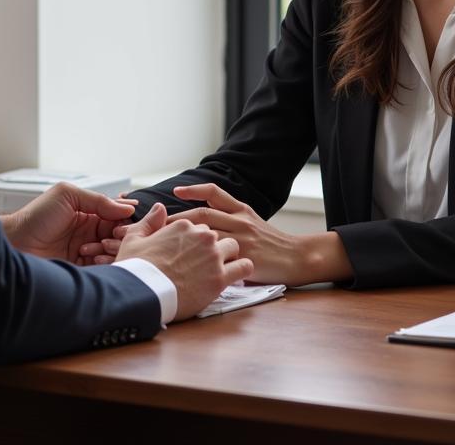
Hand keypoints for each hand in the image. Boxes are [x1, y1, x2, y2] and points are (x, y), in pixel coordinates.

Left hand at [0, 182, 135, 264]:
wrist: (15, 243)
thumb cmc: (36, 216)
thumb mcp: (67, 195)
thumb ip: (97, 199)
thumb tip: (126, 206)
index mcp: (87, 211)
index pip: (115, 214)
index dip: (123, 218)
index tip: (124, 220)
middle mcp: (88, 231)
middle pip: (116, 234)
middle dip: (118, 235)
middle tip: (111, 235)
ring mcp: (85, 250)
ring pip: (111, 251)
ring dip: (109, 249)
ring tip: (98, 246)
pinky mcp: (80, 268)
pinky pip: (101, 267)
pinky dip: (103, 263)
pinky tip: (95, 258)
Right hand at [115, 202, 253, 320]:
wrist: (142, 295)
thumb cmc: (137, 269)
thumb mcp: (135, 239)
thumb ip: (150, 221)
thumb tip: (160, 207)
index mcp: (184, 225)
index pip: (199, 226)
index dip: (194, 239)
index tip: (189, 252)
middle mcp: (202, 236)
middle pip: (216, 235)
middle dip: (211, 247)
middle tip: (201, 263)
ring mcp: (213, 257)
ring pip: (233, 246)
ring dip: (228, 255)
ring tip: (219, 268)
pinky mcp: (220, 278)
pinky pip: (244, 266)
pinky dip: (242, 269)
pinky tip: (235, 275)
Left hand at [167, 183, 353, 285]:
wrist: (295, 257)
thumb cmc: (270, 243)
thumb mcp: (252, 222)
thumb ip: (230, 218)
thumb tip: (201, 218)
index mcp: (241, 209)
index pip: (214, 192)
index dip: (193, 190)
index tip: (175, 191)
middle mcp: (240, 220)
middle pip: (203, 215)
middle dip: (178, 219)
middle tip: (158, 225)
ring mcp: (242, 238)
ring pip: (207, 233)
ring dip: (184, 237)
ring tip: (165, 243)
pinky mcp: (244, 257)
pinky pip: (218, 256)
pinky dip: (201, 258)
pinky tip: (187, 264)